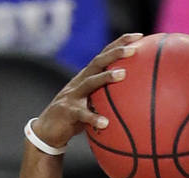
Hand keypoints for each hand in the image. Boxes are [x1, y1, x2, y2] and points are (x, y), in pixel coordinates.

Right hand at [31, 33, 142, 150]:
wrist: (49, 130)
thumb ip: (109, 100)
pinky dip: (94, 119)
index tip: (139, 35)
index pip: (105, 55)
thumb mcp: (93, 105)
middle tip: (134, 49)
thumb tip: (136, 104)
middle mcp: (80, 81)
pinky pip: (82, 114)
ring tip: (123, 74)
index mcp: (88, 77)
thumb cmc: (76, 118)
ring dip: (106, 77)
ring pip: (90, 82)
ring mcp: (73, 95)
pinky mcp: (67, 111)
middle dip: (116, 52)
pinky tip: (105, 124)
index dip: (120, 43)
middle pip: (99, 61)